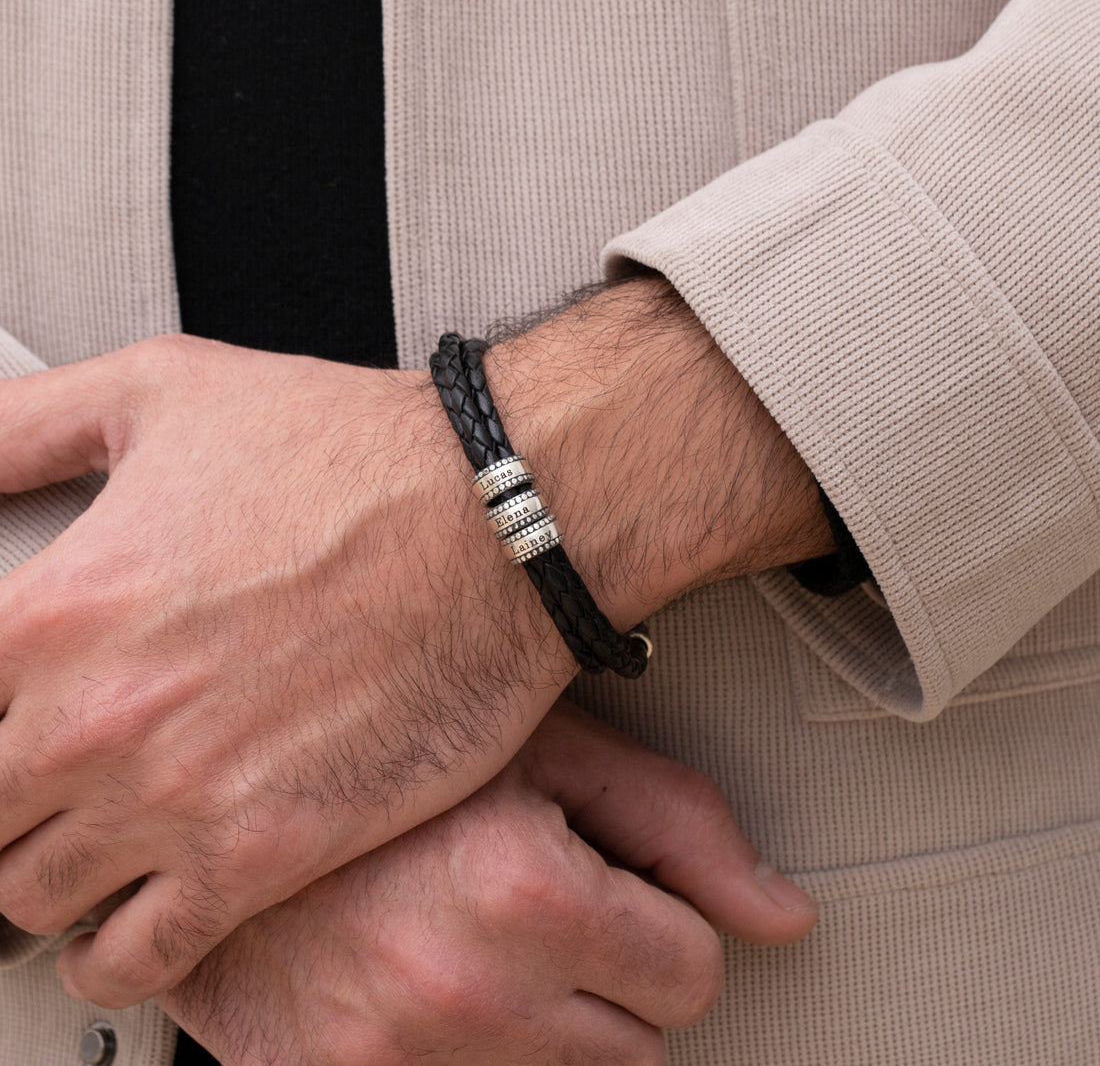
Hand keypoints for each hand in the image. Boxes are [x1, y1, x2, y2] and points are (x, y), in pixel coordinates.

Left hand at [0, 334, 574, 1005]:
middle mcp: (96, 719)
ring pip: (30, 898)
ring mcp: (177, 799)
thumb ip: (23, 428)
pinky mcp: (265, 853)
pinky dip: (115, 954)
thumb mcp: (162, 388)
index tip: (9, 719)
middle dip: (4, 803)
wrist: (493, 523)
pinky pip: (137, 957)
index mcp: (55, 612)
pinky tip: (133, 918)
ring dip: (44, 880)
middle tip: (40, 788)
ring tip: (81, 853)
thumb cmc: (355, 456)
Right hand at [159, 702, 816, 1065]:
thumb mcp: (543, 743)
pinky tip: (434, 971)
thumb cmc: (384, 741)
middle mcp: (461, 993)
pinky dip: (470, 1049)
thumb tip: (783, 912)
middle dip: (610, 974)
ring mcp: (391, 1059)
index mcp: (524, 894)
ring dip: (544, 1018)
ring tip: (480, 925)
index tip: (620, 888)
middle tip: (542, 898)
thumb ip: (676, 822)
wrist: (218, 780)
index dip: (662, 919)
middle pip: (637, 1047)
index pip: (693, 972)